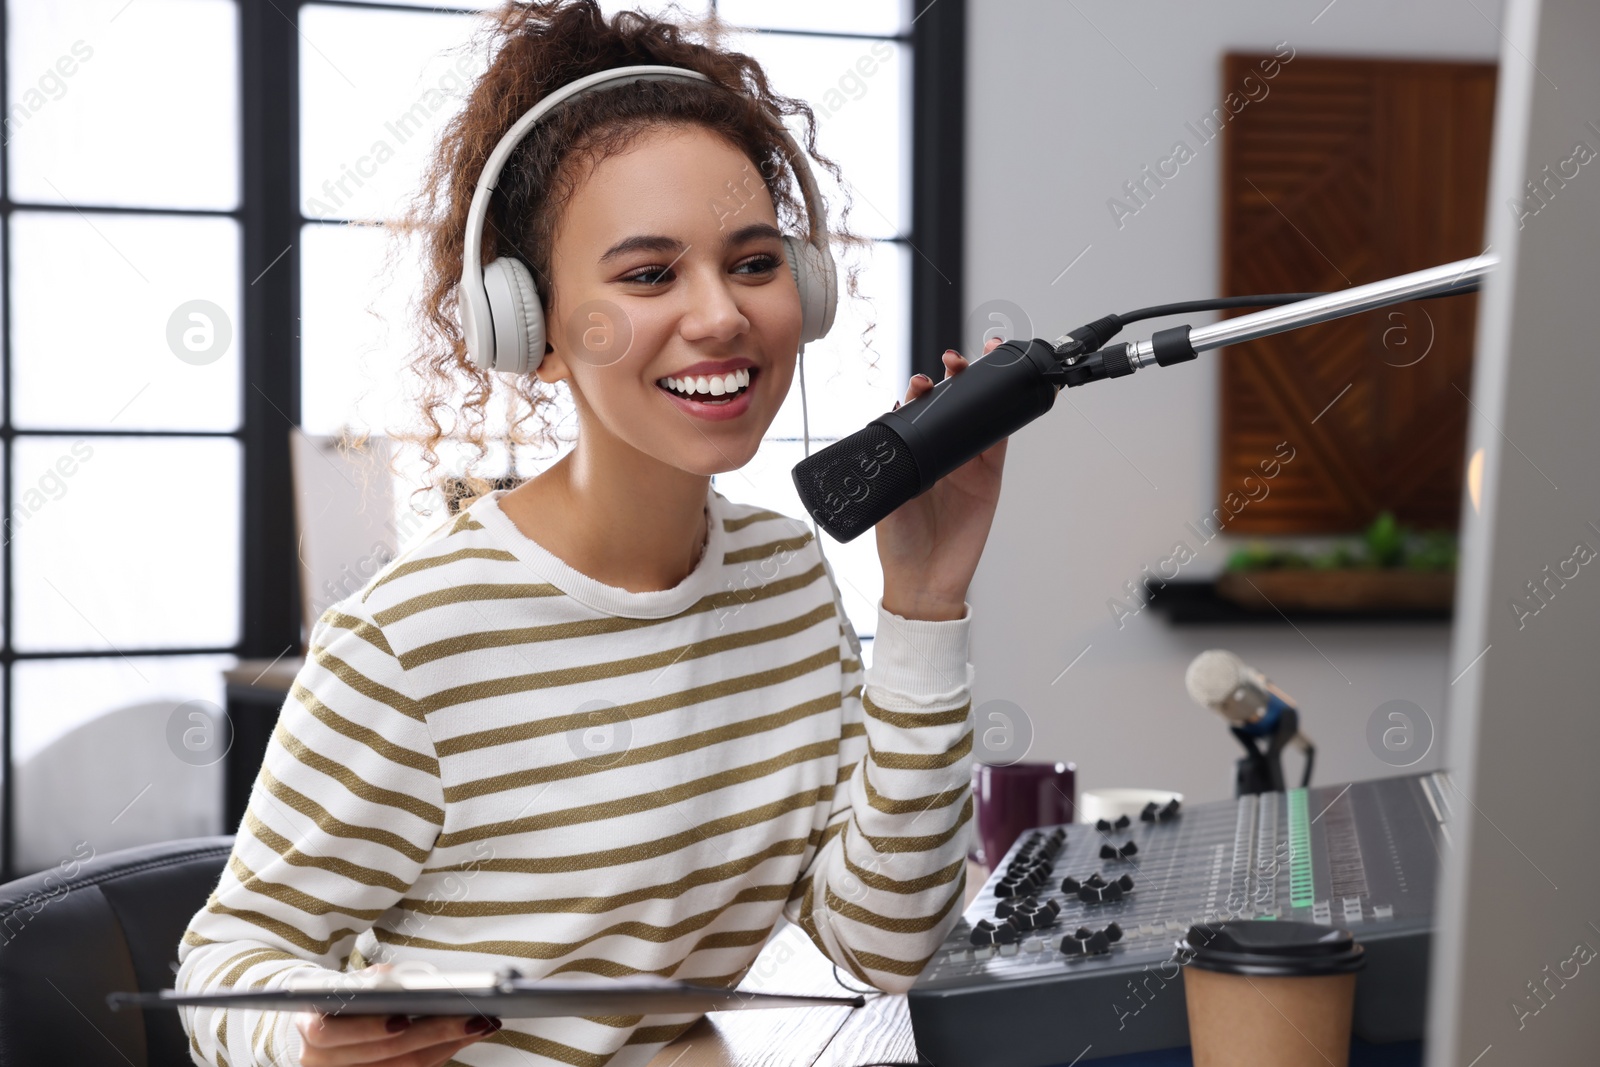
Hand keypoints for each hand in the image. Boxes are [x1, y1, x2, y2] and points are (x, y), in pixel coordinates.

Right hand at [294, 965, 501, 1066]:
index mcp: (311, 1027)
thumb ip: (374, 982)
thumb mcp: (351, 981)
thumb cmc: (344, 995)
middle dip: (433, 1035)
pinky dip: (441, 1054)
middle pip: (384, 1055)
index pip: (331, 1034)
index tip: (404, 1018)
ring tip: (481, 1024)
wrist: (324, 1018)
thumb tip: (410, 984)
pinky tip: (465, 1037)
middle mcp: (321, 1062)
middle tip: (472, 1018)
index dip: (368, 1028)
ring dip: (448, 1046)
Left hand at [876, 337, 1009, 620]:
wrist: (926, 580)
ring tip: (980, 361)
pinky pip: (997, 440)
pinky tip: (1003, 395)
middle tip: (953, 361)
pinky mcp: (988, 476)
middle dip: (951, 377)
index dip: (917, 391)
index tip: (919, 383)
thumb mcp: (887, 500)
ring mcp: (964, 463)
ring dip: (978, 386)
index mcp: (908, 455)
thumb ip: (892, 469)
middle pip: (948, 405)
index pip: (914, 412)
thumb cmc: (900, 544)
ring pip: (975, 414)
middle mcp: (936, 453)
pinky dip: (1003, 417)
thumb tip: (892, 433)